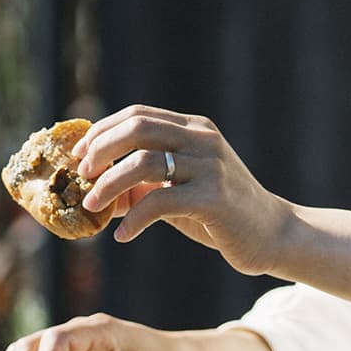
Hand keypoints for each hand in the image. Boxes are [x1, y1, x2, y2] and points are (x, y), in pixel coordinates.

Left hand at [72, 105, 293, 275]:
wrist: (271, 235)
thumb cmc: (218, 213)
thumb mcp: (176, 192)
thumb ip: (141, 187)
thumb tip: (94, 194)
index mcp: (193, 129)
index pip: (137, 115)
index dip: (102, 131)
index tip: (79, 156)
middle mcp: (202, 140)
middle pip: (137, 128)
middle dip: (101, 150)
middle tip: (83, 176)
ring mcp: (210, 166)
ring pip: (144, 162)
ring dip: (109, 185)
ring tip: (92, 207)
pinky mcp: (214, 197)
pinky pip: (161, 202)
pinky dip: (135, 219)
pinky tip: (123, 236)